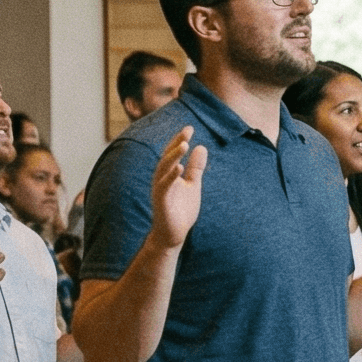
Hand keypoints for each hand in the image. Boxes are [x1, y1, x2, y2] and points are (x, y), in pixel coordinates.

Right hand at [146, 126, 207, 249]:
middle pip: (167, 157)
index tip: (190, 128)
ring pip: (164, 169)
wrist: (174, 233)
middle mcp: (162, 178)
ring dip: (174, 156)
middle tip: (188, 130)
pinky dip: (171, 176)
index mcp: (169, 174)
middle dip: (177, 143)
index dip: (180, 140)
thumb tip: (201, 147)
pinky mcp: (161, 201)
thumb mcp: (193, 185)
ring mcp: (160, 189)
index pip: (173, 153)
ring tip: (184, 144)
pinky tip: (180, 167)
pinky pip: (164, 186)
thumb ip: (196, 168)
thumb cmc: (181, 209)